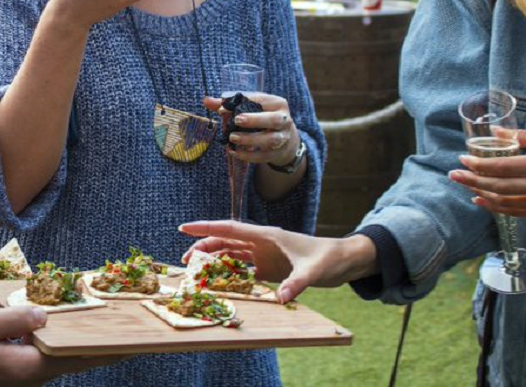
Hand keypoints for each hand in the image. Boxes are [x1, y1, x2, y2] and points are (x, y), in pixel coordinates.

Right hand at [0, 307, 116, 385]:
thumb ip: (17, 319)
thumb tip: (46, 315)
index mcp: (28, 368)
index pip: (77, 359)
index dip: (105, 350)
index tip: (131, 344)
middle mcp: (30, 377)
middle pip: (73, 359)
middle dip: (97, 345)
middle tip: (123, 331)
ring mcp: (22, 377)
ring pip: (57, 356)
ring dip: (75, 342)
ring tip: (96, 322)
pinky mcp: (12, 372)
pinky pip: (41, 354)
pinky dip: (54, 341)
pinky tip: (55, 323)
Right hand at [179, 221, 376, 302]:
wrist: (342, 260)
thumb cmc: (327, 258)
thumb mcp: (313, 271)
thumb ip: (296, 283)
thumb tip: (281, 298)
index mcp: (267, 235)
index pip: (229, 228)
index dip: (205, 228)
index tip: (183, 227)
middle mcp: (261, 242)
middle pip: (224, 241)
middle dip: (202, 247)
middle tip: (184, 260)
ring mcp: (264, 254)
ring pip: (230, 253)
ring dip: (212, 259)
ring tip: (195, 271)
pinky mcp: (269, 266)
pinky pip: (242, 267)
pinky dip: (228, 271)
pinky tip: (217, 280)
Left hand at [203, 93, 298, 167]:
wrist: (285, 139)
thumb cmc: (263, 118)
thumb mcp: (251, 108)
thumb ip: (229, 104)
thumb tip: (206, 101)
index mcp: (277, 104)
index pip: (263, 100)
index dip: (245, 102)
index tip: (225, 107)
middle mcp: (284, 120)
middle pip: (273, 120)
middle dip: (255, 120)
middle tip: (237, 120)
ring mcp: (282, 138)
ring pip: (270, 140)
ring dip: (250, 139)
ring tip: (232, 138)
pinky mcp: (276, 153)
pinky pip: (263, 156)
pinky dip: (248, 155)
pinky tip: (234, 151)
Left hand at [448, 129, 525, 217]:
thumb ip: (525, 137)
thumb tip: (496, 132)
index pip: (504, 166)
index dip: (481, 164)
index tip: (463, 158)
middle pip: (500, 185)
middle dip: (473, 179)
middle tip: (454, 174)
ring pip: (505, 201)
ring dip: (481, 193)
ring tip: (464, 185)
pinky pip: (516, 212)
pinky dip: (496, 208)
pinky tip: (482, 201)